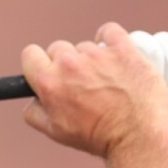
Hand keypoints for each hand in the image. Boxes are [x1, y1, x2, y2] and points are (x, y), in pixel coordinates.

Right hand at [21, 22, 167, 159]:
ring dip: (91, 58)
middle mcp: (70, 64)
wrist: (136, 135)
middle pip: (57, 48)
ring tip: (105, 79)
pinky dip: (109, 39)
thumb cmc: (98, 136)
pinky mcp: (123, 49)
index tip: (47, 69)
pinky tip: (112, 53)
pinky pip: (109, 31)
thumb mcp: (55, 132)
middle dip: (65, 63)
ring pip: (85, 46)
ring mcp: (97, 54)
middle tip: (80, 82)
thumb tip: (33, 100)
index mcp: (49, 83)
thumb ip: (35, 113)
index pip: (30, 54)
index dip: (38, 63)